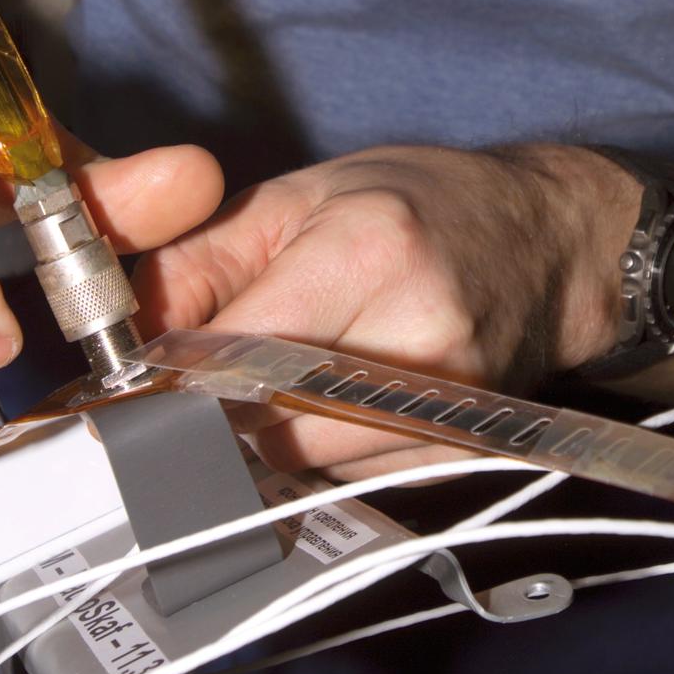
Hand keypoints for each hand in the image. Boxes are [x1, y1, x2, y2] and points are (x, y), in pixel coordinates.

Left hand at [130, 144, 592, 479]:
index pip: (233, 355)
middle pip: (259, 423)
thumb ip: (198, 264)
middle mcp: (414, 335)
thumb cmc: (420, 204)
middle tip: (187, 388)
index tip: (130, 389)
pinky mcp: (455, 452)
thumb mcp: (294, 199)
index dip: (168, 379)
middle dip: (207, 413)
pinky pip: (344, 475)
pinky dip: (316, 448)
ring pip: (297, 460)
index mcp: (365, 253)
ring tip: (270, 379)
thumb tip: (124, 344)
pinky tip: (329, 400)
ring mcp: (444, 405)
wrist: (549, 243)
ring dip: (260, 436)